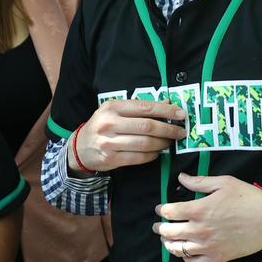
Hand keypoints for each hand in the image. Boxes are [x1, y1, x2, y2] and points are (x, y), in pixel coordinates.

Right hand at [71, 99, 186, 172]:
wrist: (80, 147)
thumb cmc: (102, 126)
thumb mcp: (115, 111)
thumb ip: (138, 108)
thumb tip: (167, 103)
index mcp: (112, 107)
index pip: (145, 107)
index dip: (166, 111)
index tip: (181, 114)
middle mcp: (109, 123)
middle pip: (147, 126)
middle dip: (168, 129)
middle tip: (180, 132)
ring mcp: (109, 142)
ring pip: (145, 143)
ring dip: (162, 144)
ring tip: (169, 142)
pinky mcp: (111, 158)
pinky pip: (139, 157)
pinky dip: (152, 155)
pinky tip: (157, 152)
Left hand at [152, 173, 261, 261]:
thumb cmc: (247, 198)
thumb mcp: (223, 182)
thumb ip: (199, 181)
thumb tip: (180, 178)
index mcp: (200, 210)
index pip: (169, 212)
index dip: (161, 210)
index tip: (160, 209)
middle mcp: (200, 230)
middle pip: (169, 232)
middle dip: (160, 228)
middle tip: (159, 226)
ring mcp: (208, 246)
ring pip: (178, 250)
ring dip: (169, 244)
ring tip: (168, 240)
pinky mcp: (218, 258)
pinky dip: (186, 259)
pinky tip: (186, 253)